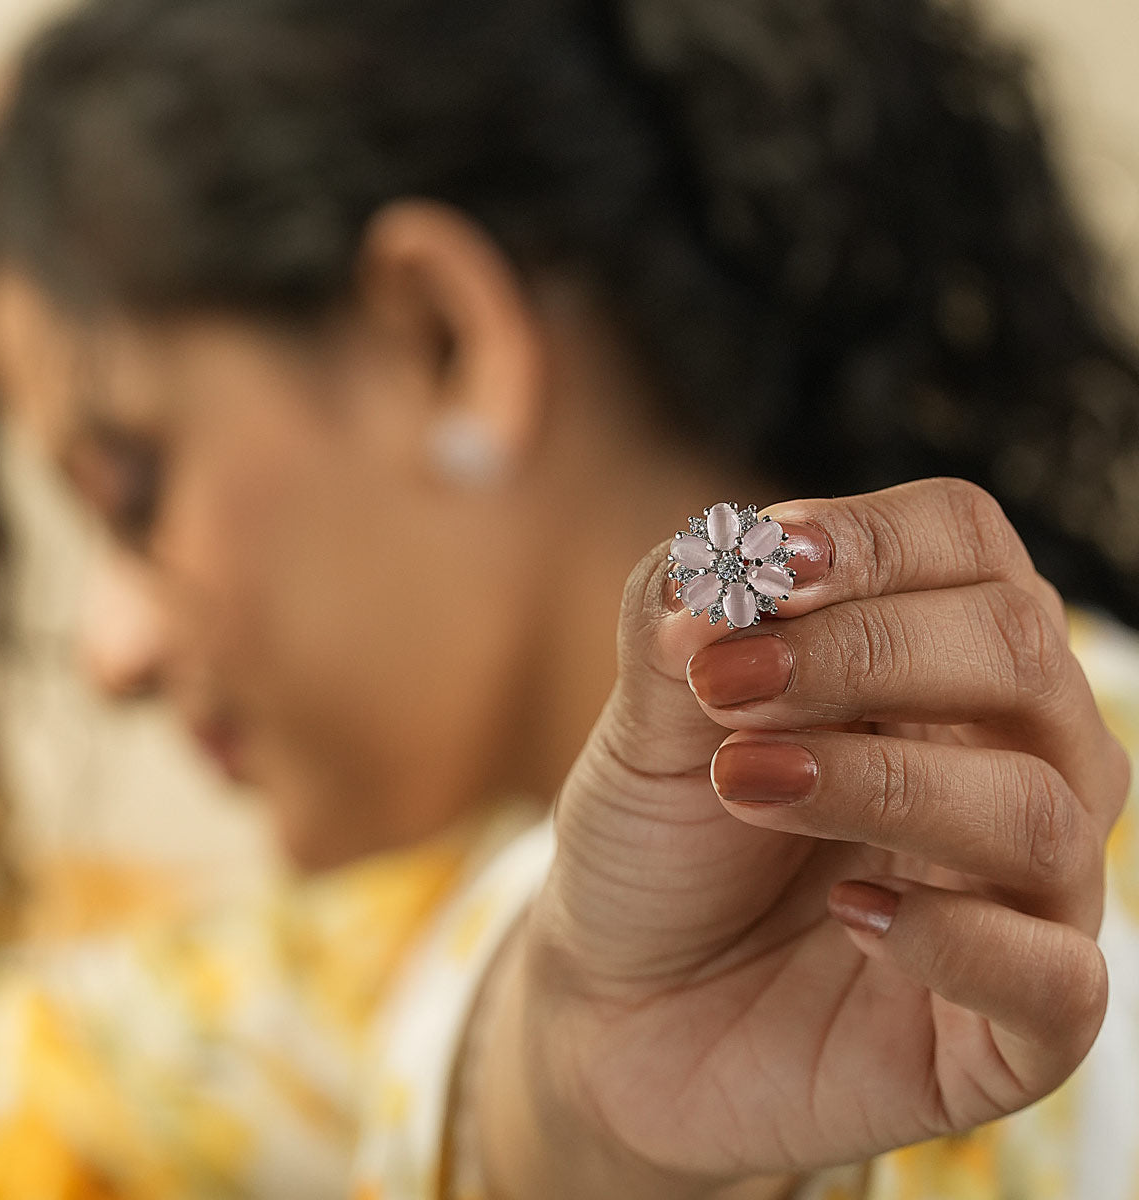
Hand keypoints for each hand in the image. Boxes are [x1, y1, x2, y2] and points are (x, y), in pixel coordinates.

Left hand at [477, 478, 1126, 1199]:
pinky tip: (849, 914)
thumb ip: (679, 627)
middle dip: (863, 650)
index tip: (764, 568)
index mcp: (927, 659)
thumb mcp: (644, 725)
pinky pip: (1057, 982)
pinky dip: (952, 937)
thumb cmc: (658, 847)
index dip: (873, 540)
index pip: (965, 542)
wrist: (620, 1006)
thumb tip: (729, 560)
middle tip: (726, 683)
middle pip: (1018, 649)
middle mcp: (1003, 758)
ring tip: (746, 781)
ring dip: (881, 781)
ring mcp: (1021, 896)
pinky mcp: (1010, 1033)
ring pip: (1038, 808)